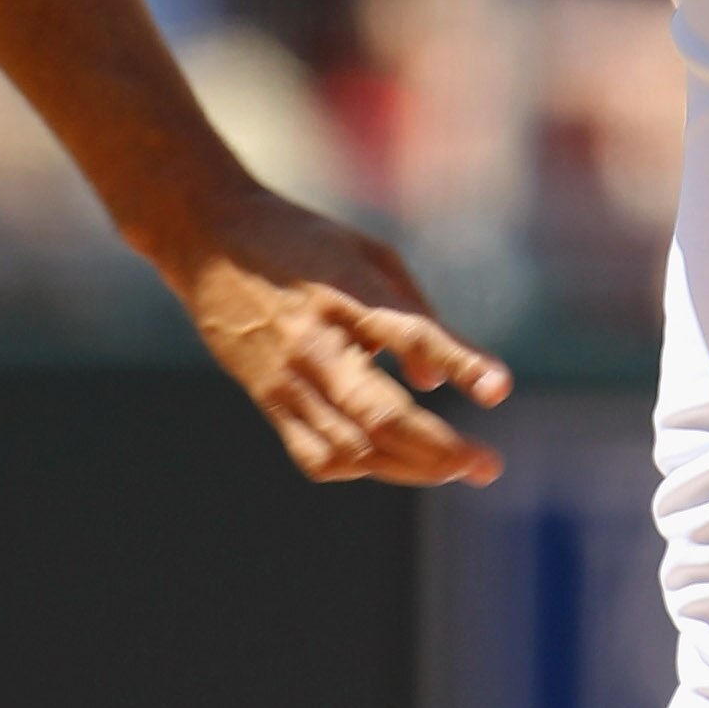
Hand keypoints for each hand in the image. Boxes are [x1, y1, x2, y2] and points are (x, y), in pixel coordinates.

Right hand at [172, 188, 510, 487]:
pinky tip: (387, 458)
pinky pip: (316, 455)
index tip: (499, 389)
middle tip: (486, 465)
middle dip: (441, 449)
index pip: (411, 332)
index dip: (459, 362)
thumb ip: (410, 312)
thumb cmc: (302, 241)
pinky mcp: (267, 398)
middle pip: (382, 414)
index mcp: (348, 291)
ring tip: (452, 467)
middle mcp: (317, 341)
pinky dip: (360, 466)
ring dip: (410, 468)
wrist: (209, 238)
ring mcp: (287, 377)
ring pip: (353, 448)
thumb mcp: (367, 253)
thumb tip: (430, 382)